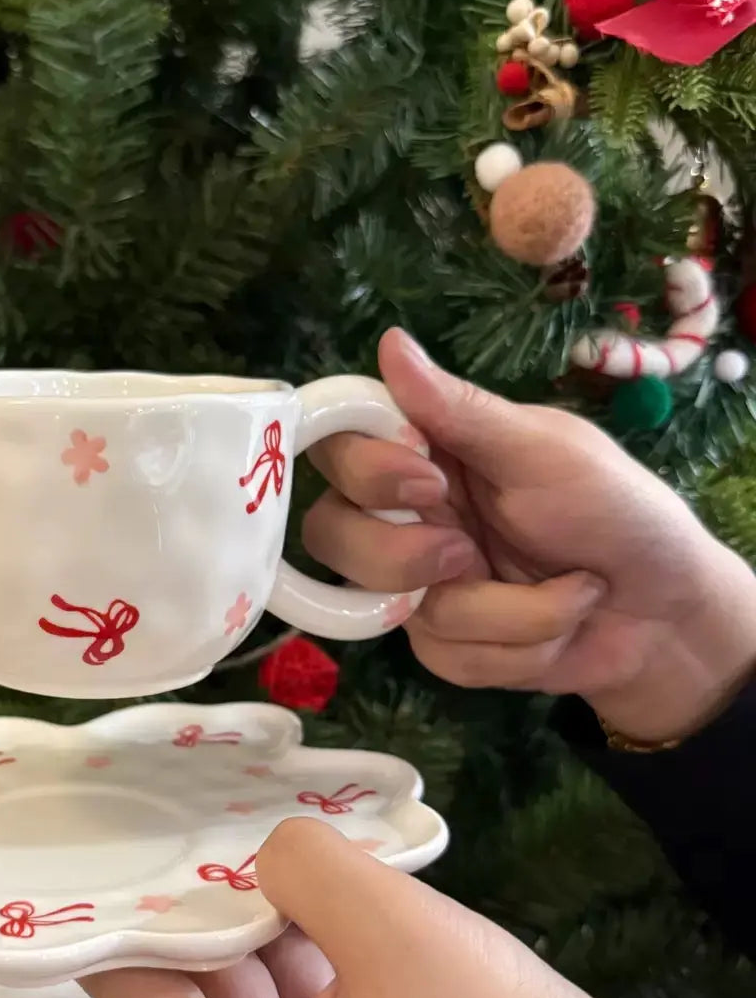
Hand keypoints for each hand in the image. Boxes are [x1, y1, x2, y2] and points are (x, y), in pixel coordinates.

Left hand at [83, 819, 700, 997]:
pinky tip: (328, 887)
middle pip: (199, 996)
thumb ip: (310, 869)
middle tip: (198, 813)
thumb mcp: (401, 941)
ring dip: (265, 920)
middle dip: (203, 902)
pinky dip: (316, 950)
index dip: (129, 916)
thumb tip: (272, 849)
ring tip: (260, 831)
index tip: (127, 841)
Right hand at [304, 330, 755, 741]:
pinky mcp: (442, 643)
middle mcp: (406, 514)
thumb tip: (389, 343)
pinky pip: (442, 655)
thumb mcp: (545, 453)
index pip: (339, 445)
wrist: (667, 615)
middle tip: (467, 553)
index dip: (361, 469)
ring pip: (388, 605)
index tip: (424, 481)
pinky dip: (516, 647)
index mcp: (427, 452)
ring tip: (569, 592)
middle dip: (404, 556)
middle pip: (330, 533)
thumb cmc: (615, 511)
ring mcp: (417, 583)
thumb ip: (461, 411)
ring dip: (502, 611)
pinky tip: (560, 628)